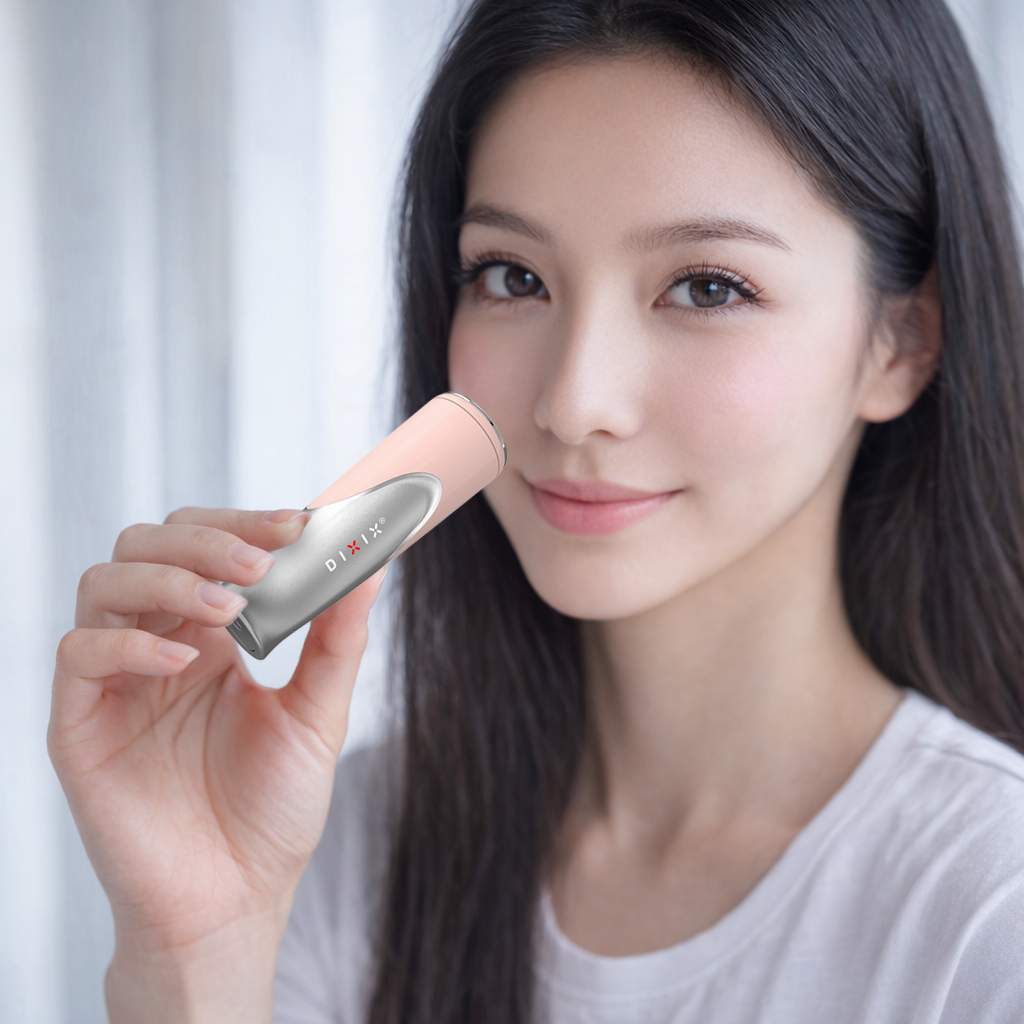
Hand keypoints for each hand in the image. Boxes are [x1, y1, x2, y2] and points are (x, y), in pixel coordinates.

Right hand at [48, 507, 385, 1021]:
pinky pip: (80, 655)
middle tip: (261, 560)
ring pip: (107, 584)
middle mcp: (159, 645)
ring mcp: (116, 681)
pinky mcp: (80, 723)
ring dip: (170, 579)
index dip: (248, 523)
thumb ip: (337, 638)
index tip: (301, 523)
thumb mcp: (318, 715)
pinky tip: (184, 661)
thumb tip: (371, 560)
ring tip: (228, 605)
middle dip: (206, 539)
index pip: (208, 545)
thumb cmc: (273, 811)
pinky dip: (128, 643)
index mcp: (212, 636)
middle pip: (151, 545)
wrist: (236, 900)